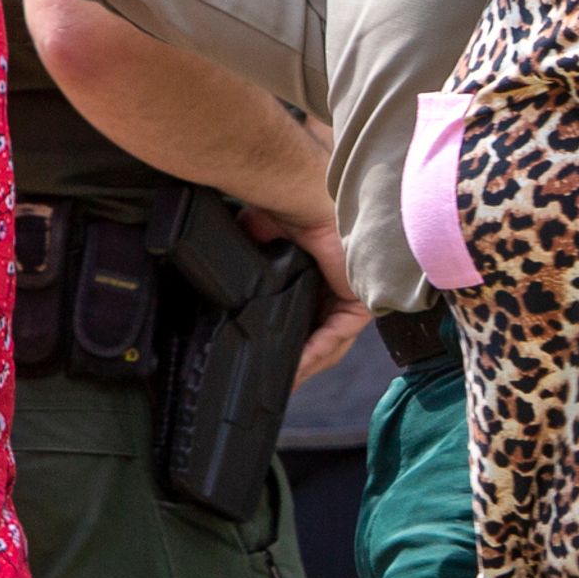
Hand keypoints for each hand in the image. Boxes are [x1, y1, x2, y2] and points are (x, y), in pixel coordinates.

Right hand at [242, 205, 368, 383]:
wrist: (299, 193)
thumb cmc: (281, 205)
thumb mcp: (257, 237)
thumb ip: (248, 256)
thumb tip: (220, 274)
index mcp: (314, 273)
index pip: (305, 318)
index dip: (287, 342)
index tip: (263, 360)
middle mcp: (334, 286)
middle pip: (318, 337)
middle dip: (296, 363)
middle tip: (271, 384)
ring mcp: (349, 294)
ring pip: (328, 343)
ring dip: (303, 365)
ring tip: (279, 383)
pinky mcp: (358, 300)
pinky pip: (336, 336)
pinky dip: (313, 353)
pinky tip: (293, 368)